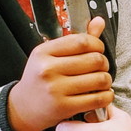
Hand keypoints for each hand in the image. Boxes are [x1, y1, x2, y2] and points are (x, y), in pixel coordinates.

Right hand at [8, 16, 112, 130]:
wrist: (23, 108)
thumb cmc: (40, 79)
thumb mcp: (51, 55)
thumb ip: (77, 40)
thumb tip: (99, 22)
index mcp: (44, 52)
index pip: (82, 41)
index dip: (98, 44)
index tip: (98, 50)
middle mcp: (48, 69)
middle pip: (94, 60)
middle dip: (104, 63)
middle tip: (101, 68)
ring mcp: (55, 89)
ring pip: (100, 79)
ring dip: (107, 80)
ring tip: (101, 81)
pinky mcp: (64, 107)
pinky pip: (98, 99)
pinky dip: (106, 96)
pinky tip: (102, 94)